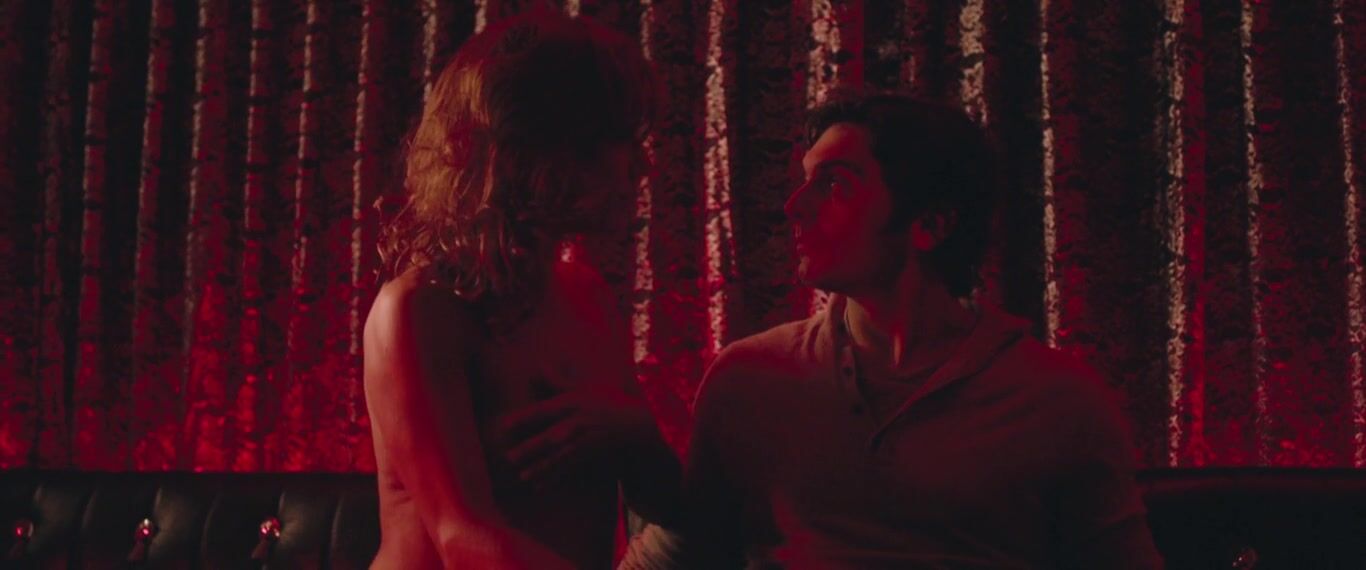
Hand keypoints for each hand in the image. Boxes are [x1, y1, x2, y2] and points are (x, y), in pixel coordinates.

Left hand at [496, 385, 656, 484]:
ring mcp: (584, 442)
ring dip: (541, 468)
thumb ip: (557, 380)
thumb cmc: (607, 400)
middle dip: (531, 448)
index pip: (544, 411)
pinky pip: (568, 468)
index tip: (504, 425)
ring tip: (523, 477)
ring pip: (559, 457)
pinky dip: (554, 478)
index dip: (524, 418)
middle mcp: (577, 423)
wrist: (636, 422)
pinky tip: (539, 487)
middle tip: (509, 457)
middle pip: (550, 437)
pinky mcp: (588, 455)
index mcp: (573, 404)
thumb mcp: (584, 387)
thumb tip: (538, 366)